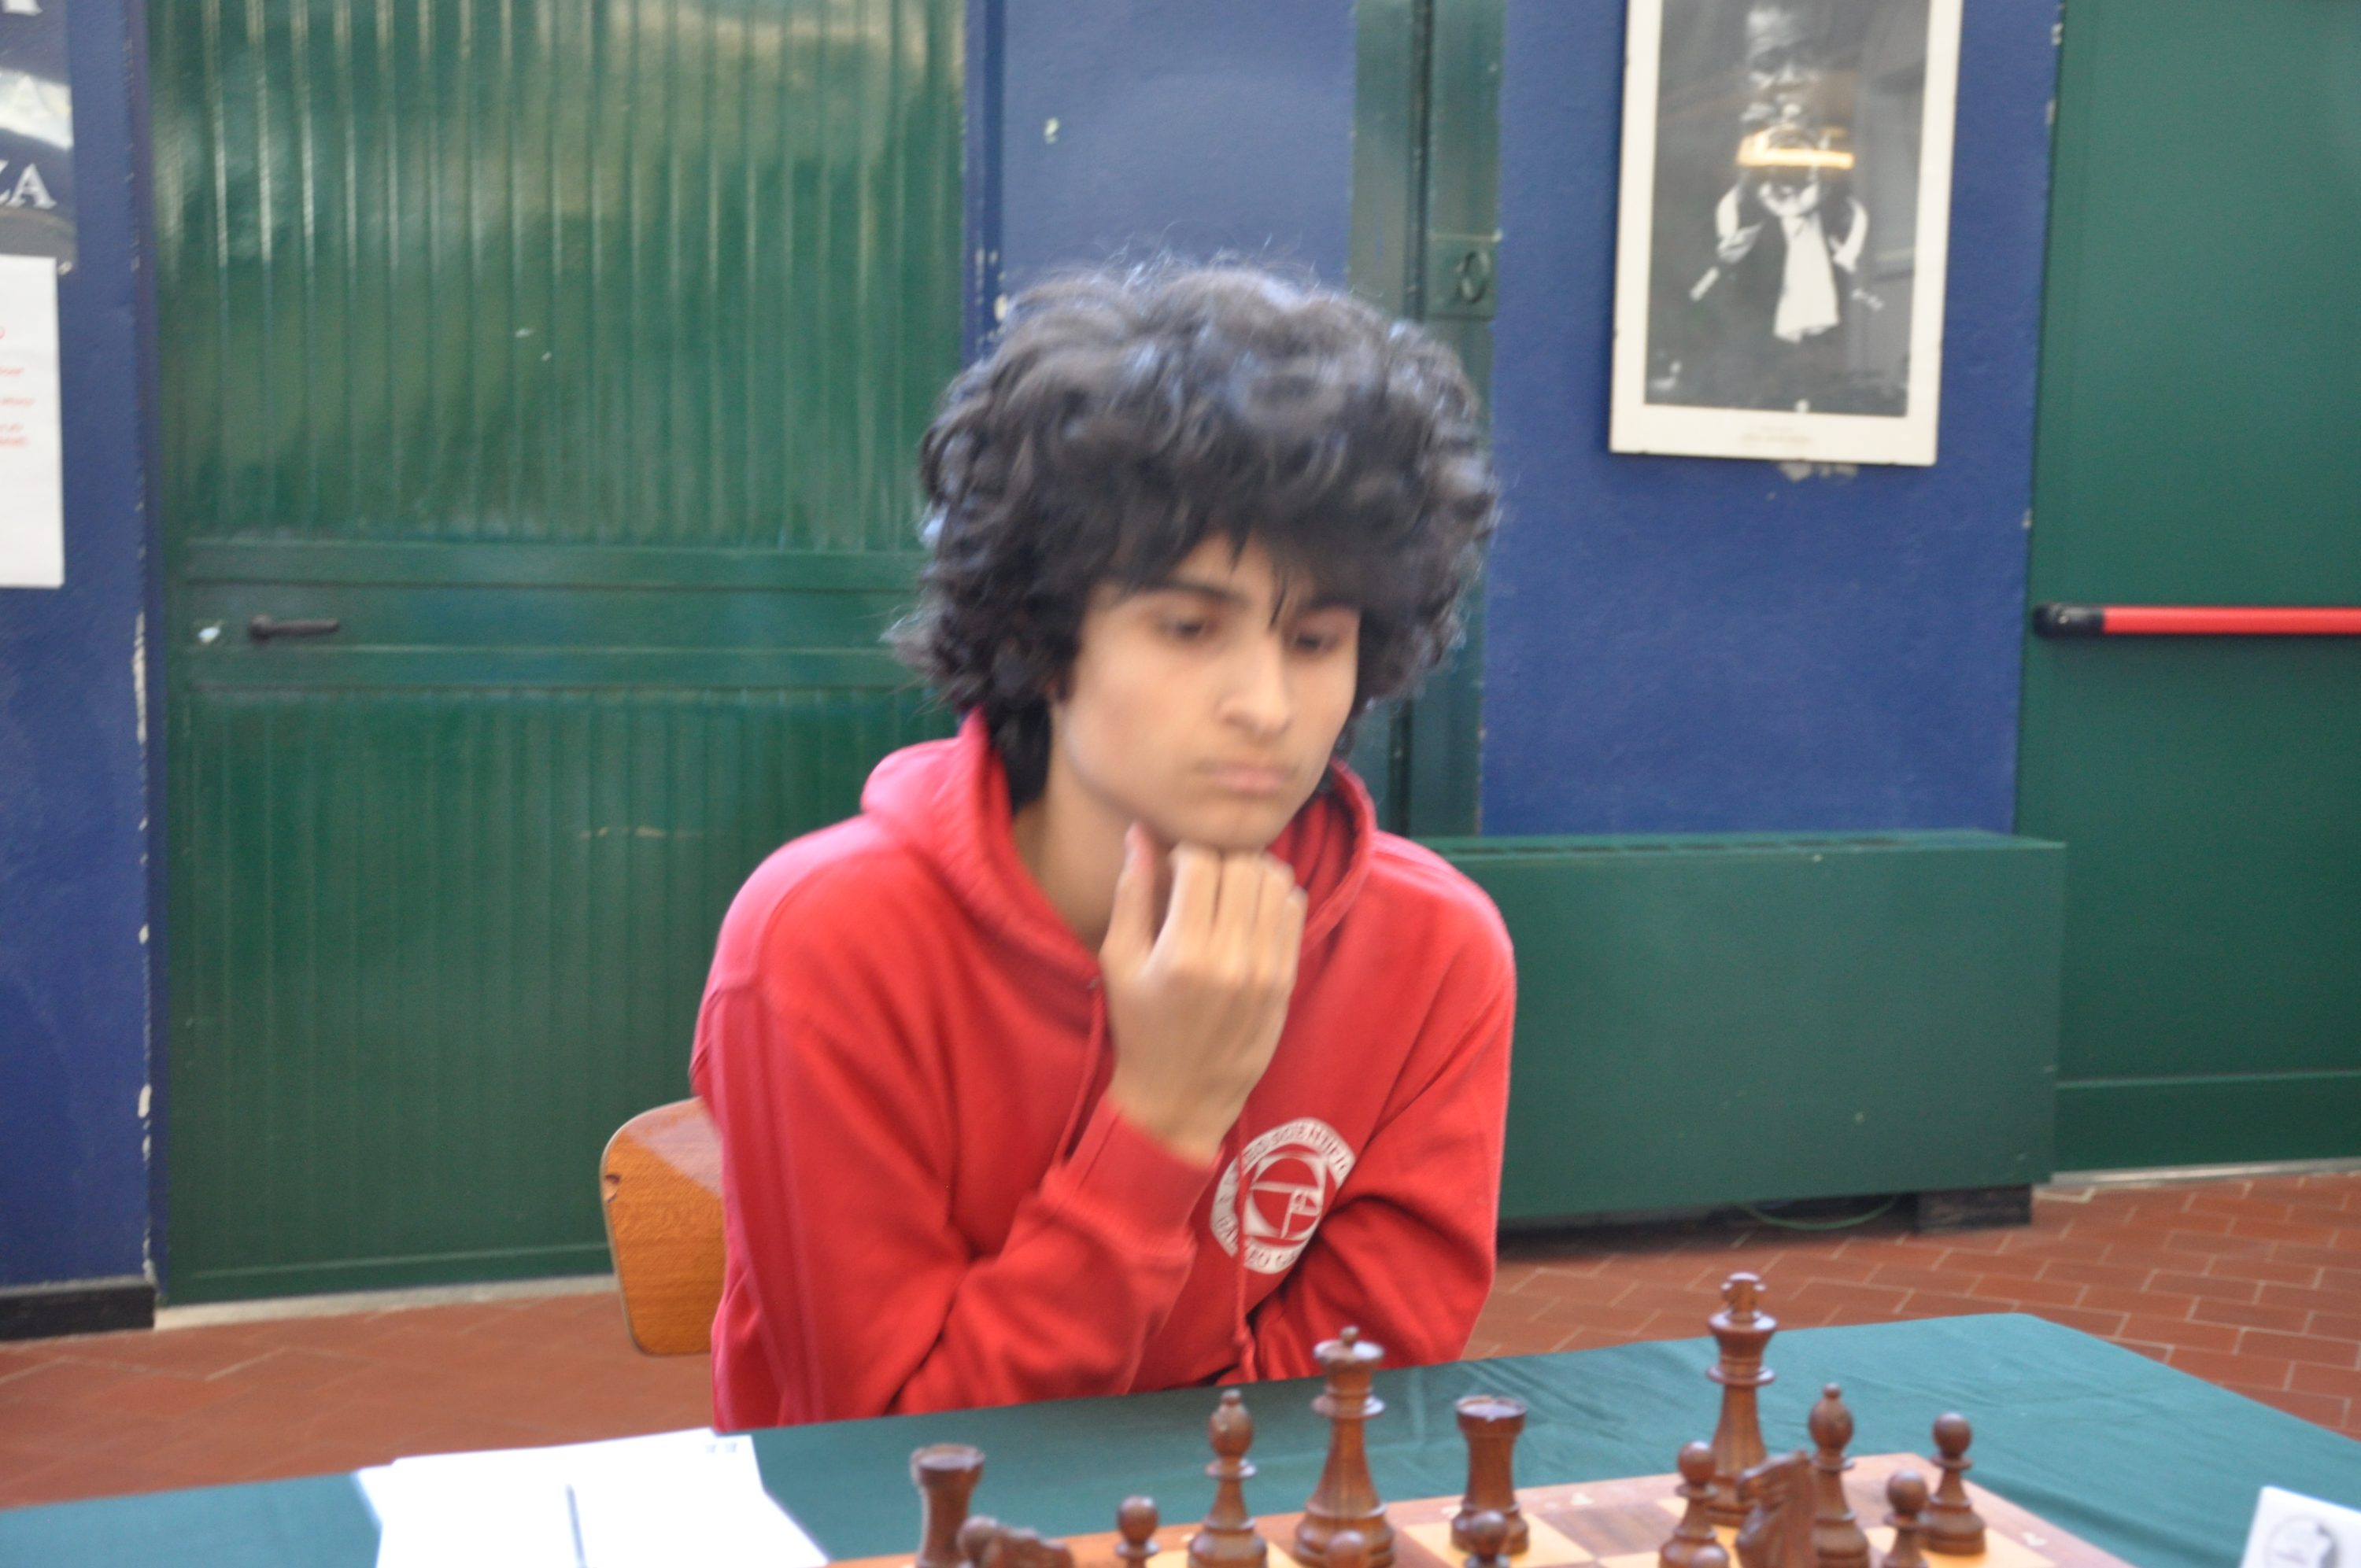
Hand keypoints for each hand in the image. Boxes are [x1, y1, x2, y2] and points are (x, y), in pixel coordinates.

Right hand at [1098, 825, 1308, 1163]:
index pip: (1201, 863)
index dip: (1184, 853)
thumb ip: (1132, 893)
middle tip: (1202, 879)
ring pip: (1276, 881)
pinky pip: (1294, 910)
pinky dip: (1274, 896)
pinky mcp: (1286, 981)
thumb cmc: (1140, 1027)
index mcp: (1183, 954)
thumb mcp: (1119, 961)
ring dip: (1251, 872)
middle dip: (1220, 859)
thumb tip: (1140, 833)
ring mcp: (1266, 971)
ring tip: (1227, 892)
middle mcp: (1231, 960)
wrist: (1182, 1096)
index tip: (1173, 870)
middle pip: (1244, 865)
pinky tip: (1249, 912)